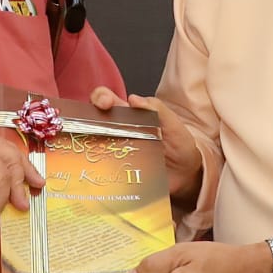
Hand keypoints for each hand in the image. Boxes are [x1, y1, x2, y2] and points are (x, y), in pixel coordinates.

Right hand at [90, 86, 202, 202]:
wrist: (187, 175)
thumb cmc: (179, 144)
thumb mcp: (173, 124)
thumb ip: (158, 109)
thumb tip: (133, 99)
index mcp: (129, 116)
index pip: (107, 100)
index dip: (101, 97)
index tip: (105, 103)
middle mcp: (117, 133)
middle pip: (92, 122)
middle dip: (85, 119)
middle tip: (95, 124)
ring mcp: (115, 154)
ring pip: (92, 146)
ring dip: (88, 146)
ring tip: (93, 149)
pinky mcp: (117, 174)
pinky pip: (102, 172)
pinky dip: (97, 171)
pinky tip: (98, 173)